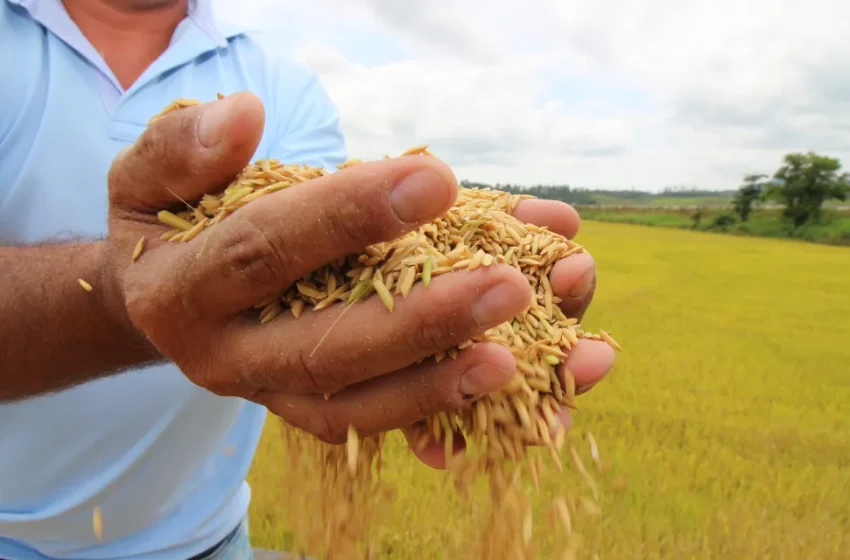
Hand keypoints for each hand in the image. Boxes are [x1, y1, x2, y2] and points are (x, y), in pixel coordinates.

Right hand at [99, 92, 613, 460]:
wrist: (162, 298)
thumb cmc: (168, 223)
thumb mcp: (151, 173)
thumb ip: (185, 147)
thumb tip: (243, 115)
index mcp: (185, 292)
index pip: (268, 249)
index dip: (348, 216)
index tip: (438, 179)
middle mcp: (232, 361)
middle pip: (333, 347)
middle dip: (424, 320)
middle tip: (511, 285)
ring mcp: (278, 397)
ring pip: (370, 405)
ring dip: (456, 384)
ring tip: (543, 355)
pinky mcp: (318, 410)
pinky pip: (389, 422)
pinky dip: (456, 413)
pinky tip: (529, 392)